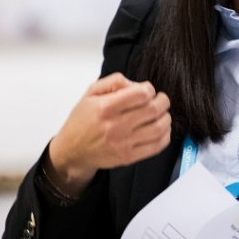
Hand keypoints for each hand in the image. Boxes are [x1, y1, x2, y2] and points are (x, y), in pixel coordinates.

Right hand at [46, 72, 171, 196]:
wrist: (72, 150)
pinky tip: (162, 129)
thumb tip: (137, 84)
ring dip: (166, 118)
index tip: (148, 90)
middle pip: (153, 110)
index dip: (149, 89)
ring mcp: (122, 143)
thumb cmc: (82, 120)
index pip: (141, 94)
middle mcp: (115, 126)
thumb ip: (114, 82)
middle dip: (163, 101)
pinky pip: (156, 146)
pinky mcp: (128, 157)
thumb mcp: (91, 93)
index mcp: (105, 108)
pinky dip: (165, 136)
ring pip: (159, 128)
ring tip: (162, 114)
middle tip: (161, 100)